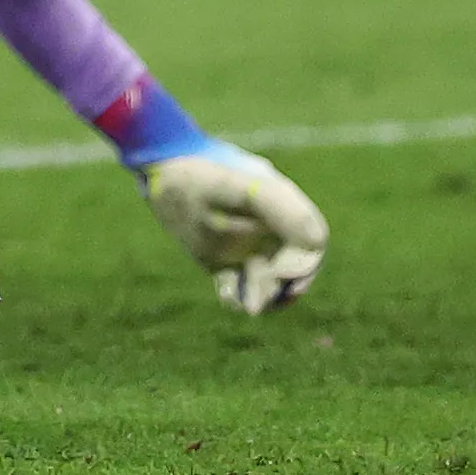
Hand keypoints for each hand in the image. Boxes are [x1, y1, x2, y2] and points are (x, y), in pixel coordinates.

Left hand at [142, 145, 329, 314]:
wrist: (158, 169)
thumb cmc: (198, 174)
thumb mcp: (235, 187)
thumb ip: (278, 207)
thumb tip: (317, 240)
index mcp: (281, 204)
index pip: (311, 243)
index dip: (305, 263)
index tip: (283, 274)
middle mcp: (268, 225)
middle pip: (294, 265)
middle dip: (285, 285)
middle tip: (264, 297)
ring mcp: (246, 242)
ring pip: (268, 278)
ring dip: (264, 295)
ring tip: (249, 305)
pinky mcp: (222, 258)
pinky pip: (239, 284)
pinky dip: (239, 296)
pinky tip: (228, 297)